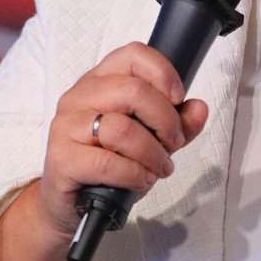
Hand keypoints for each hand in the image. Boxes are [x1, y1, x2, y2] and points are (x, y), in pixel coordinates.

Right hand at [0, 42, 208, 260]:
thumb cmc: (110, 166)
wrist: (72, 205)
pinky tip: (141, 181)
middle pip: (133, 90)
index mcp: (99, 80)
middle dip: (165, 120)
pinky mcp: (61, 159)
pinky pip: (107, 163)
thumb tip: (200, 108)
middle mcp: (79, 96)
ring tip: (159, 168)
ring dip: (152, 153)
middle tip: (173, 143)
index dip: (163, 73)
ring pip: (122, 128)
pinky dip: (134, 175)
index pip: (133, 55)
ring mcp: (66, 126)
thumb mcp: (150, 140)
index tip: (179, 99)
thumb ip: (177, 124)